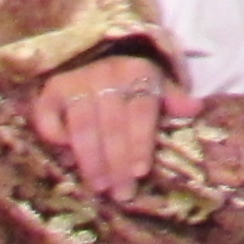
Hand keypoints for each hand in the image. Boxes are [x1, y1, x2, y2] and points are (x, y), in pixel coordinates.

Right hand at [29, 47, 199, 202]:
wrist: (98, 50)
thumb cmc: (132, 78)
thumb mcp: (157, 83)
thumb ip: (172, 99)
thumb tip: (195, 108)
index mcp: (137, 72)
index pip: (140, 111)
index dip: (140, 142)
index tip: (140, 172)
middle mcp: (105, 73)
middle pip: (112, 124)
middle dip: (116, 163)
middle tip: (120, 193)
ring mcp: (77, 80)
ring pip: (82, 125)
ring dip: (90, 159)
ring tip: (98, 186)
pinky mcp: (52, 87)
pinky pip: (48, 114)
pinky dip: (54, 135)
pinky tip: (66, 157)